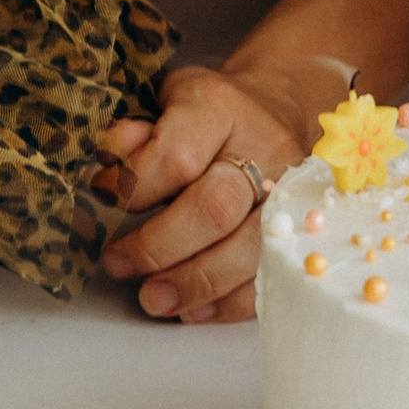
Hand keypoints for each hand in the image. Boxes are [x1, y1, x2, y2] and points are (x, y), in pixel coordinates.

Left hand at [98, 56, 342, 324]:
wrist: (281, 104)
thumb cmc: (209, 111)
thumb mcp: (166, 100)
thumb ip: (136, 134)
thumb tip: (111, 169)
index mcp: (219, 107)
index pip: (177, 156)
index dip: (135, 188)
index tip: (104, 202)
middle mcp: (263, 149)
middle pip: (216, 209)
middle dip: (160, 247)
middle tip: (120, 265)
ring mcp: (291, 193)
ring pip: (249, 250)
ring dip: (195, 284)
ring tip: (154, 300)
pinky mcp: (305, 229)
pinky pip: (272, 277)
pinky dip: (228, 302)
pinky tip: (193, 309)